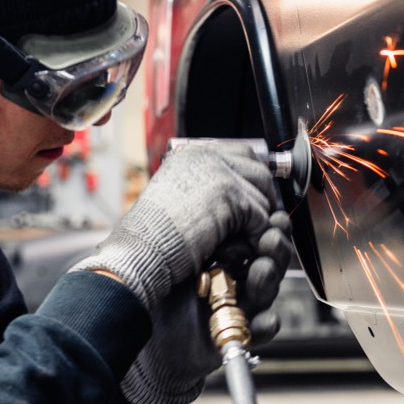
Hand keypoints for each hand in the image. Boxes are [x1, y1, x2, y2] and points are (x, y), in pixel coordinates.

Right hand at [70, 142, 276, 314]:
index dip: (252, 179)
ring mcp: (219, 172)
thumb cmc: (149, 235)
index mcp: (192, 154)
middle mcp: (206, 155)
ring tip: (244, 241)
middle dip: (262, 199)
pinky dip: (255, 236)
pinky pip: (260, 216)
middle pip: (258, 171)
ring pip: (263, 196)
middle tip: (257, 224)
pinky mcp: (229, 194)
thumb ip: (202, 187)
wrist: (141, 250)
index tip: (254, 201)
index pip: (242, 154)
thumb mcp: (175, 198)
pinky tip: (241, 250)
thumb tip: (232, 192)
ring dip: (258, 221)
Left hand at [121, 211, 293, 403]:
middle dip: (275, 248)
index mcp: (221, 248)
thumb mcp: (180, 241)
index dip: (269, 224)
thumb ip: (212, 221)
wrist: (135, 327)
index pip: (256, 232)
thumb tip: (241, 206)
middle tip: (270, 237)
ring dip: (270, 278)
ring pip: (268, 290)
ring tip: (261, 267)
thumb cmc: (150, 280)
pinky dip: (265, 324)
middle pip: (269, 259)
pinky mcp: (237, 332)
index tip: (272, 215)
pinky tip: (261, 319)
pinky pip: (263, 329)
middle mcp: (232, 275)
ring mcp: (237, 304)